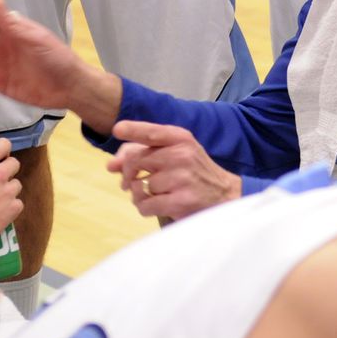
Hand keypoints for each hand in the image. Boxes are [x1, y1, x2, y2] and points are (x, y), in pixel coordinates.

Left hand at [106, 121, 241, 219]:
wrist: (225, 194)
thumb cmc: (194, 171)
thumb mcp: (176, 153)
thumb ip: (144, 153)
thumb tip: (111, 165)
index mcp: (181, 139)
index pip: (152, 132)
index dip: (133, 130)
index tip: (118, 129)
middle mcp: (182, 155)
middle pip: (136, 161)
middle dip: (129, 174)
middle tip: (132, 182)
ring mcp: (181, 178)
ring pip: (139, 186)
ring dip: (141, 194)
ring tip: (156, 194)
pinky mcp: (180, 201)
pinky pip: (145, 205)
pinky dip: (146, 208)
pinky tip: (159, 205)